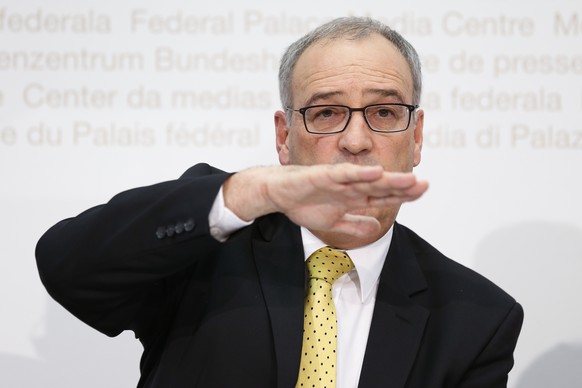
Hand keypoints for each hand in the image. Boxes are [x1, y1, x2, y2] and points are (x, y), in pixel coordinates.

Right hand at [223, 164, 427, 239]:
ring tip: (409, 179)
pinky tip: (375, 173)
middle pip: (381, 186)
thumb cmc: (304, 203)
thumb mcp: (334, 221)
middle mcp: (350, 185)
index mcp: (354, 196)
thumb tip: (375, 227)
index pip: (383, 194)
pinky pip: (343, 174)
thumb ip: (354, 225)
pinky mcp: (323, 175)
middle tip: (424, 185)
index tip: (422, 192)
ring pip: (367, 179)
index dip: (402, 194)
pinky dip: (358, 173)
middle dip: (402, 186)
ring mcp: (338, 179)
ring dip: (388, 179)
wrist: (278, 193)